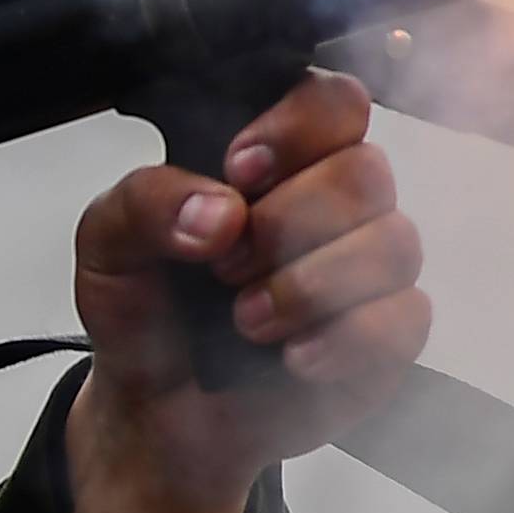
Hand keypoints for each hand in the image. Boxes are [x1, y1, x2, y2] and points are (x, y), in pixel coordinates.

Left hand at [65, 71, 428, 512]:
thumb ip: (146, 202)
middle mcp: (334, 203)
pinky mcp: (388, 337)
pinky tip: (293, 358)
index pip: (332, 100)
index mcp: (277, 159)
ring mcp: (369, 269)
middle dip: (287, 222)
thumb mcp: (109, 245)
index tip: (240, 171)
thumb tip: (219, 210)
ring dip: (308, 285)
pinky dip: (342, 340)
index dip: (297, 128)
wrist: (157, 413)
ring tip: (246, 320)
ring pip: (394, 242)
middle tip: (224, 266)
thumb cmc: (146, 311)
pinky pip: (404, 318)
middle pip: (365, 172)